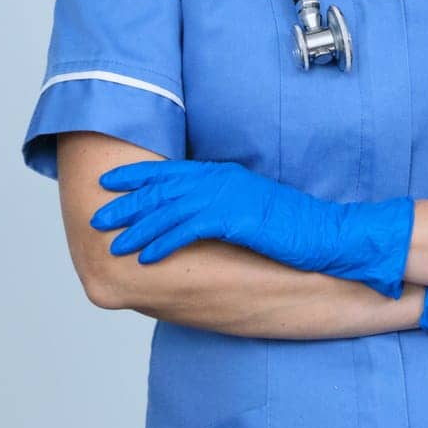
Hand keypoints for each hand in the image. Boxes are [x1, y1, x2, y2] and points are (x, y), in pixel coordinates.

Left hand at [90, 159, 413, 299]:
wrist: (328, 232)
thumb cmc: (294, 224)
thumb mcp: (253, 205)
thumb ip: (224, 203)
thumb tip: (198, 214)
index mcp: (224, 173)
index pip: (171, 171)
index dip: (138, 176)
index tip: (111, 184)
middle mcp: (221, 179)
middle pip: (163, 187)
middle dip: (128, 203)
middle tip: (99, 217)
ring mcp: (227, 196)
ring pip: (168, 209)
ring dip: (138, 227)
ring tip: (115, 243)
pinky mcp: (234, 217)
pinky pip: (187, 229)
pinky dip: (164, 242)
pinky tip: (147, 257)